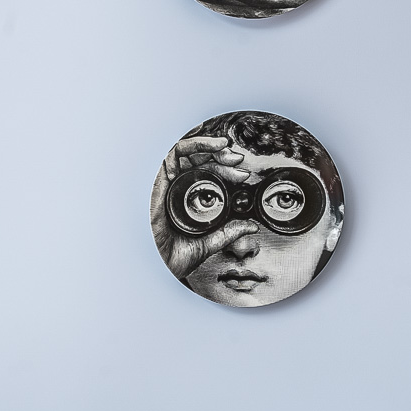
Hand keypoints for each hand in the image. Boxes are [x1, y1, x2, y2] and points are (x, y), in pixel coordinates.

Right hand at [151, 137, 256, 278]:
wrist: (165, 266)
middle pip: (198, 159)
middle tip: (237, 160)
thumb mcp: (212, 241)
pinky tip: (201, 153)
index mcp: (188, 197)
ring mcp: (169, 187)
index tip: (242, 174)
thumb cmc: (178, 255)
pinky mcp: (159, 187)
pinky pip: (168, 161)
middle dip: (220, 154)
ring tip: (223, 148)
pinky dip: (185, 151)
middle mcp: (178, 189)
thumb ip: (230, 232)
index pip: (207, 173)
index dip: (226, 168)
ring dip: (205, 144)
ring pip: (184, 153)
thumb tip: (250, 226)